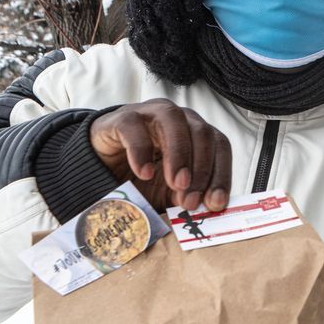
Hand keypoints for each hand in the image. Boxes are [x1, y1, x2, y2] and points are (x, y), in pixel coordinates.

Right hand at [90, 99, 231, 211]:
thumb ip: (190, 196)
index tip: (215, 203)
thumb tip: (210, 210)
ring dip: (179, 155)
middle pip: (203, 133)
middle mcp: (180, 118)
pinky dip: (142, 150)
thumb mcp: (171, 192)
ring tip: (176, 185)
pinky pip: (135, 127)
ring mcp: (152, 113)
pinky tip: (144, 174)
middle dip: (201, 170)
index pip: (220, 146)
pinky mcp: (123, 117)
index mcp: (197, 133)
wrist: (102, 166)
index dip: (222, 175)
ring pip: (174, 121)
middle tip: (191, 200)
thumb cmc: (144, 177)